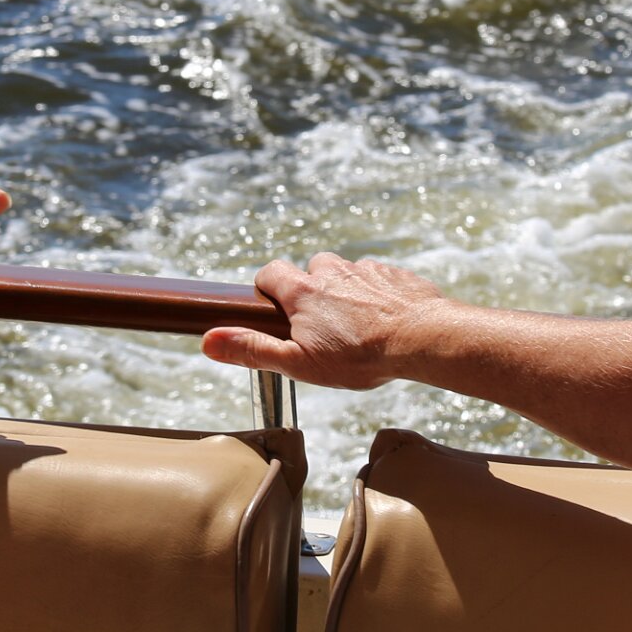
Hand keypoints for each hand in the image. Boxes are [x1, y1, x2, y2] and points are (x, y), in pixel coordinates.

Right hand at [201, 253, 454, 389]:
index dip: (267, 289)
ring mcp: (365, 269)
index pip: (270, 272)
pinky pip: (377, 280)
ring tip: (358, 328)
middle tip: (321, 328)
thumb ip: (253, 349)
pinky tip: (385, 322)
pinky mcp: (395, 274)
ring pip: (345, 275)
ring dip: (345, 294)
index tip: (275, 311)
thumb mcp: (299, 363)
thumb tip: (208, 341)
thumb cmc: (359, 356)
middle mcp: (332, 270)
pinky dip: (376, 296)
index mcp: (303, 290)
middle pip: (309, 270)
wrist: (423, 338)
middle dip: (310, 293)